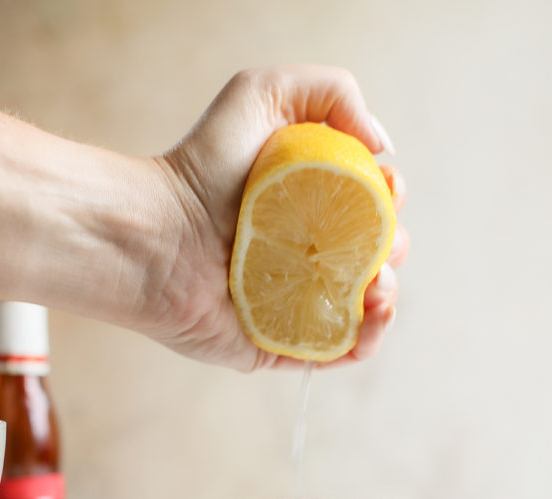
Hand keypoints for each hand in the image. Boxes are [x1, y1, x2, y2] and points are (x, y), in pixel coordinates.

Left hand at [145, 65, 407, 371]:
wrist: (160, 235)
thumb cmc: (202, 165)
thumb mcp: (263, 93)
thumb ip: (332, 92)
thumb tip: (383, 147)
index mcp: (307, 203)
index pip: (369, 205)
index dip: (389, 198)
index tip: (385, 189)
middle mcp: (305, 254)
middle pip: (375, 256)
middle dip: (392, 246)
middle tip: (378, 239)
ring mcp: (296, 303)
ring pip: (365, 308)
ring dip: (388, 294)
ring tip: (377, 282)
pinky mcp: (282, 344)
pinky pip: (340, 352)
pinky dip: (369, 339)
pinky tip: (372, 313)